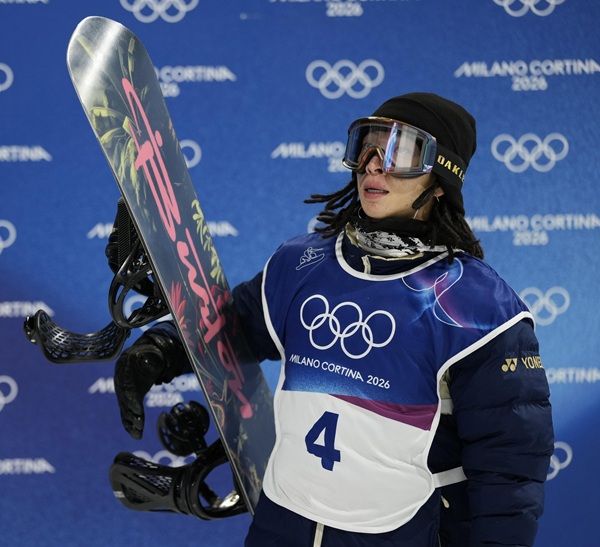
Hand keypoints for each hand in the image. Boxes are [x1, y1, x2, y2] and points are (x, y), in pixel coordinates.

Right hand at [114, 323, 190, 438]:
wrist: (145, 352)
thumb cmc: (152, 353)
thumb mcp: (152, 354)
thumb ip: (152, 360)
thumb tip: (151, 365)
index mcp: (126, 367)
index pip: (126, 386)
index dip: (131, 400)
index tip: (137, 410)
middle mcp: (121, 379)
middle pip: (124, 400)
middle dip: (131, 414)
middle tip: (139, 427)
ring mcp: (122, 388)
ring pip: (124, 408)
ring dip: (130, 422)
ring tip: (138, 435)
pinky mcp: (126, 397)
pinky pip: (126, 411)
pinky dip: (130, 422)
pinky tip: (136, 433)